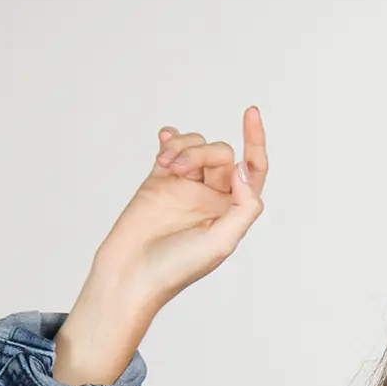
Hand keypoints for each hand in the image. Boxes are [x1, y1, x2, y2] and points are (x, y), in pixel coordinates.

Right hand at [86, 107, 269, 322]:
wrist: (131, 273)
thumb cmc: (176, 267)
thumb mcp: (221, 243)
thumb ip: (243, 207)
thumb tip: (243, 169)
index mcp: (232, 213)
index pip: (253, 171)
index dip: (256, 142)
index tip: (250, 113)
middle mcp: (212, 198)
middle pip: (221, 154)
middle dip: (203, 153)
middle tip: (180, 170)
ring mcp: (186, 187)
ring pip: (197, 146)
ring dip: (184, 147)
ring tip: (166, 164)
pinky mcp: (160, 181)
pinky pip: (172, 148)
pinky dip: (171, 139)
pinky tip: (164, 142)